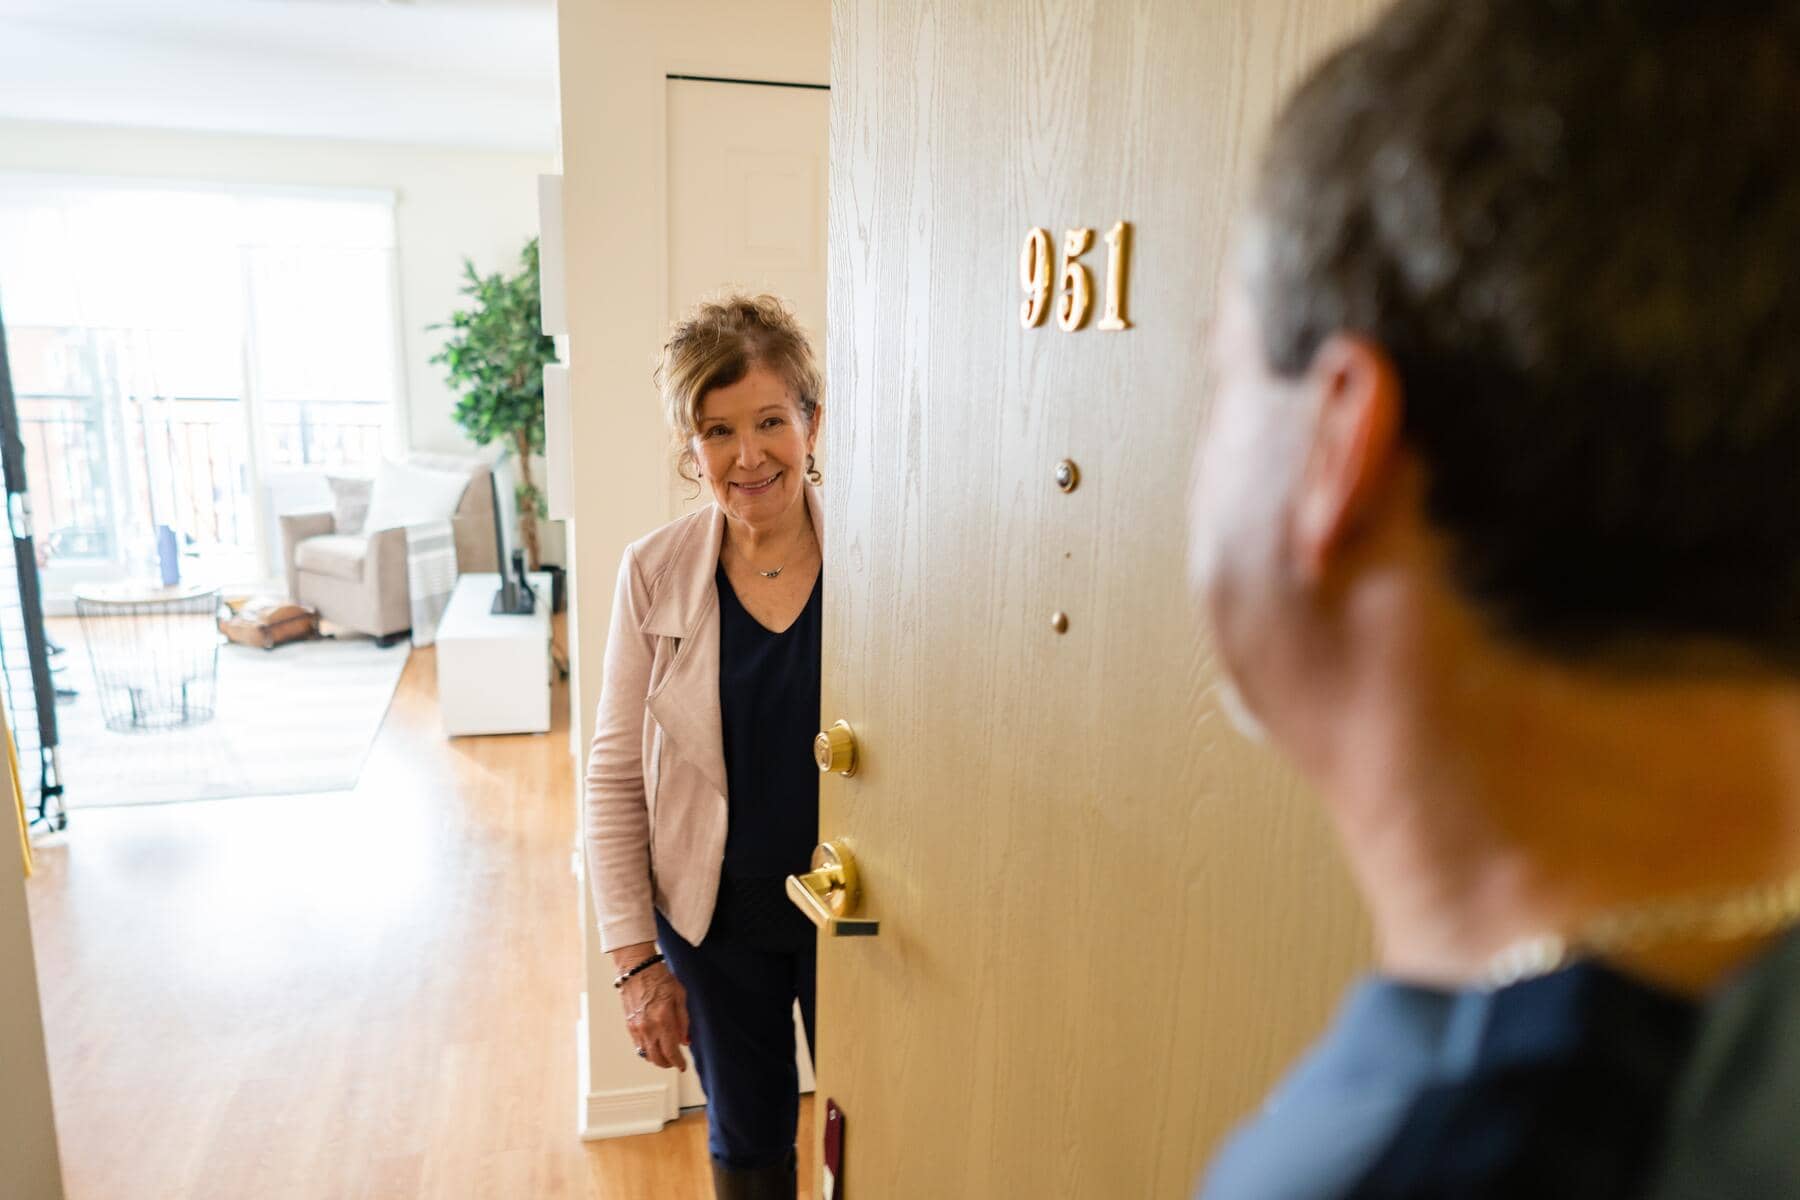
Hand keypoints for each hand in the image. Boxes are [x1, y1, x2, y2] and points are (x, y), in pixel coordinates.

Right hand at [616, 952, 688, 1070]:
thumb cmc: (660, 977)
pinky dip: (646, 1049)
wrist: (637, 968)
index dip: (678, 1062)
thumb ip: (684, 1020)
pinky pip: (637, 1045)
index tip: (683, 1065)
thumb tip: (685, 1040)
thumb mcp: (680, 995)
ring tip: (665, 1054)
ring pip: (645, 1054)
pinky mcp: (629, 1024)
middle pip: (657, 1058)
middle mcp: (648, 1027)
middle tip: (675, 1061)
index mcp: (663, 1020)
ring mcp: (636, 1027)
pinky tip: (653, 1045)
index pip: (671, 1051)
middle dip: (667, 1064)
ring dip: (656, 1058)